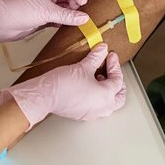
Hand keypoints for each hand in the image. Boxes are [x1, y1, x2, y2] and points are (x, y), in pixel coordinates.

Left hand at [0, 0, 89, 42]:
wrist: (1, 23)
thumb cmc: (18, 11)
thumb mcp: (47, 12)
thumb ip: (66, 15)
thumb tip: (83, 17)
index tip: (82, 4)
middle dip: (77, 6)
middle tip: (79, 16)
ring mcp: (44, 9)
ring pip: (63, 10)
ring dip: (71, 16)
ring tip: (76, 24)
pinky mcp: (41, 20)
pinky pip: (57, 20)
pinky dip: (63, 24)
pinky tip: (67, 29)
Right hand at [0, 44, 126, 126]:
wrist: (45, 95)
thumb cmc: (63, 85)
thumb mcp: (84, 66)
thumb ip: (96, 57)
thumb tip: (102, 50)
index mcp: (106, 96)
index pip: (117, 80)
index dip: (115, 65)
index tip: (110, 56)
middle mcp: (101, 108)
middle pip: (119, 97)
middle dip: (118, 83)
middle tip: (112, 70)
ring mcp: (91, 113)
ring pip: (109, 104)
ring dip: (107, 91)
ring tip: (99, 77)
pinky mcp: (81, 114)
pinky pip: (96, 107)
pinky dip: (98, 97)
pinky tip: (89, 87)